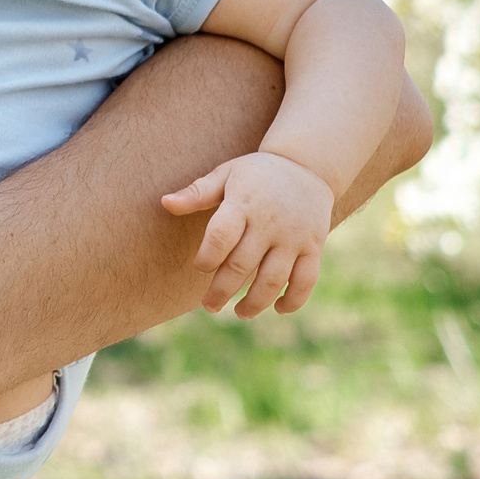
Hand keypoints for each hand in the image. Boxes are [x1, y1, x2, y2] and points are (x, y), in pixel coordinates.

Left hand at [160, 150, 331, 317]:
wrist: (306, 166)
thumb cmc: (255, 174)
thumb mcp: (225, 174)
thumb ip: (197, 192)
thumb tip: (165, 203)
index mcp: (243, 203)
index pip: (221, 236)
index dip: (207, 258)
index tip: (199, 267)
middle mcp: (269, 223)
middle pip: (242, 264)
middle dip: (222, 290)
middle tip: (209, 306)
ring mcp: (294, 237)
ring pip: (274, 278)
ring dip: (256, 302)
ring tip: (240, 312)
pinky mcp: (314, 247)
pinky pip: (306, 279)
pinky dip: (294, 299)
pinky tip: (278, 308)